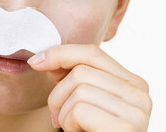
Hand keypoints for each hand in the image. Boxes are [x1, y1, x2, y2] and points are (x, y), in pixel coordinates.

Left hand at [28, 44, 151, 131]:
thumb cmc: (90, 130)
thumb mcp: (81, 98)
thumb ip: (70, 75)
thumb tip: (42, 58)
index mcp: (131, 82)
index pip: (92, 52)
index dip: (60, 53)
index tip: (35, 62)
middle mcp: (139, 93)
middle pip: (81, 71)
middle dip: (57, 93)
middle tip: (56, 115)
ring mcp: (137, 110)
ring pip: (78, 89)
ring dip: (63, 111)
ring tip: (70, 127)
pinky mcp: (126, 127)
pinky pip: (80, 110)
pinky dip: (69, 123)